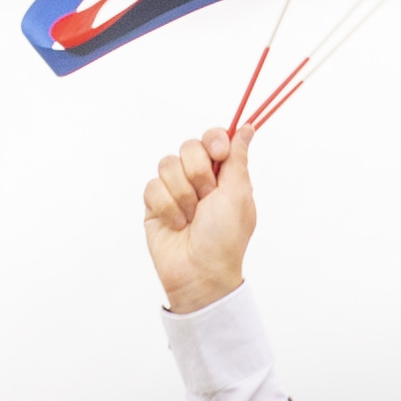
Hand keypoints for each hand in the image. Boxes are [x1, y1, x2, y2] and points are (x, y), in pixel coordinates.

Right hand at [144, 127, 259, 314]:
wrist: (199, 272)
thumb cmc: (224, 238)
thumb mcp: (238, 194)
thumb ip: (238, 157)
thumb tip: (248, 128)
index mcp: (224, 174)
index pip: (214, 138)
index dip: (214, 140)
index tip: (219, 153)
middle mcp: (199, 178)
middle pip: (188, 147)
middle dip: (198, 174)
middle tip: (206, 199)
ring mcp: (175, 190)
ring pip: (167, 165)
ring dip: (182, 194)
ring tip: (191, 218)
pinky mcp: (154, 204)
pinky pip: (152, 187)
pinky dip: (166, 207)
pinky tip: (176, 224)